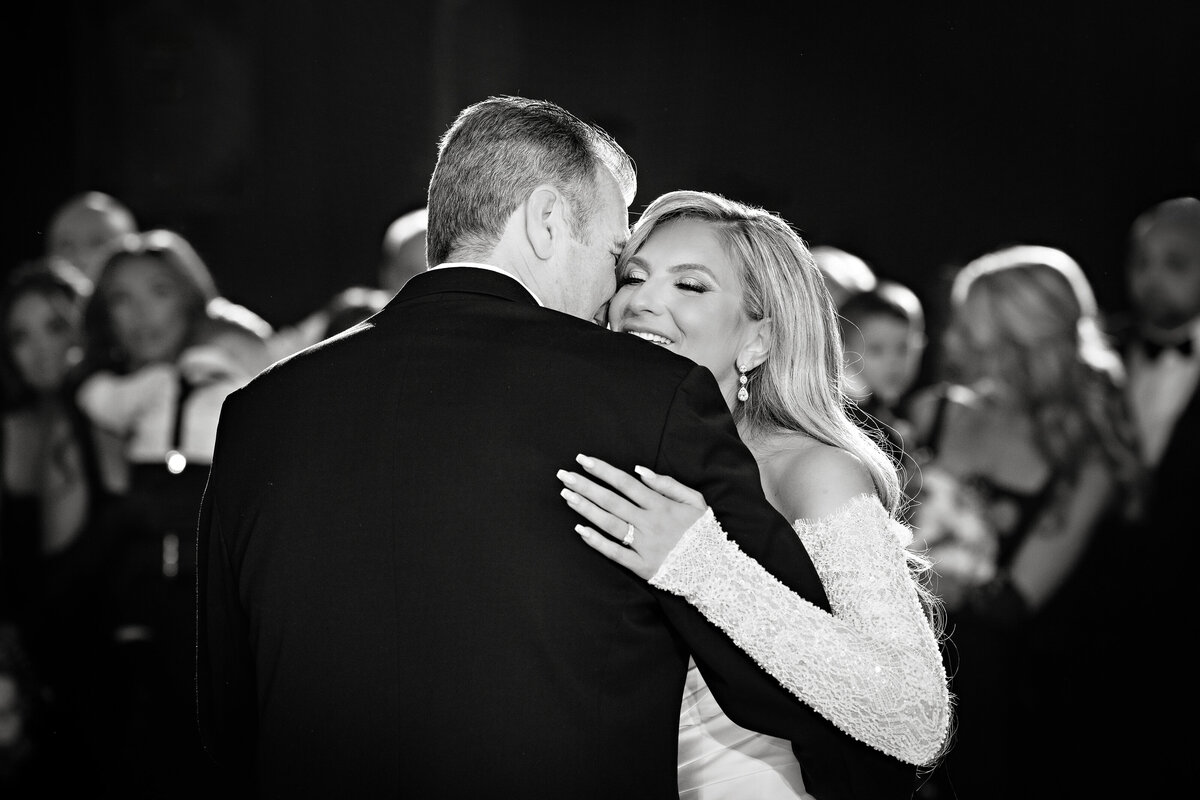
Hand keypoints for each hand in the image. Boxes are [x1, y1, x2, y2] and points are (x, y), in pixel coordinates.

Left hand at [556, 453, 706, 579]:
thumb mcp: (695, 501)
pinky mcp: (641, 566)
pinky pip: (616, 553)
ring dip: (586, 509)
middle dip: (585, 486)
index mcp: (661, 505)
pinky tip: (580, 530)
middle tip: (563, 475)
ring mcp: (644, 545)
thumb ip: (668, 484)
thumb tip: (639, 470)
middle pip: (611, 501)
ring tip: (566, 496)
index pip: (625, 483)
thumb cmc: (703, 532)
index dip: (602, 470)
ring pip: (610, 524)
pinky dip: (597, 542)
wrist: (715, 569)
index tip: (582, 460)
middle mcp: (649, 522)